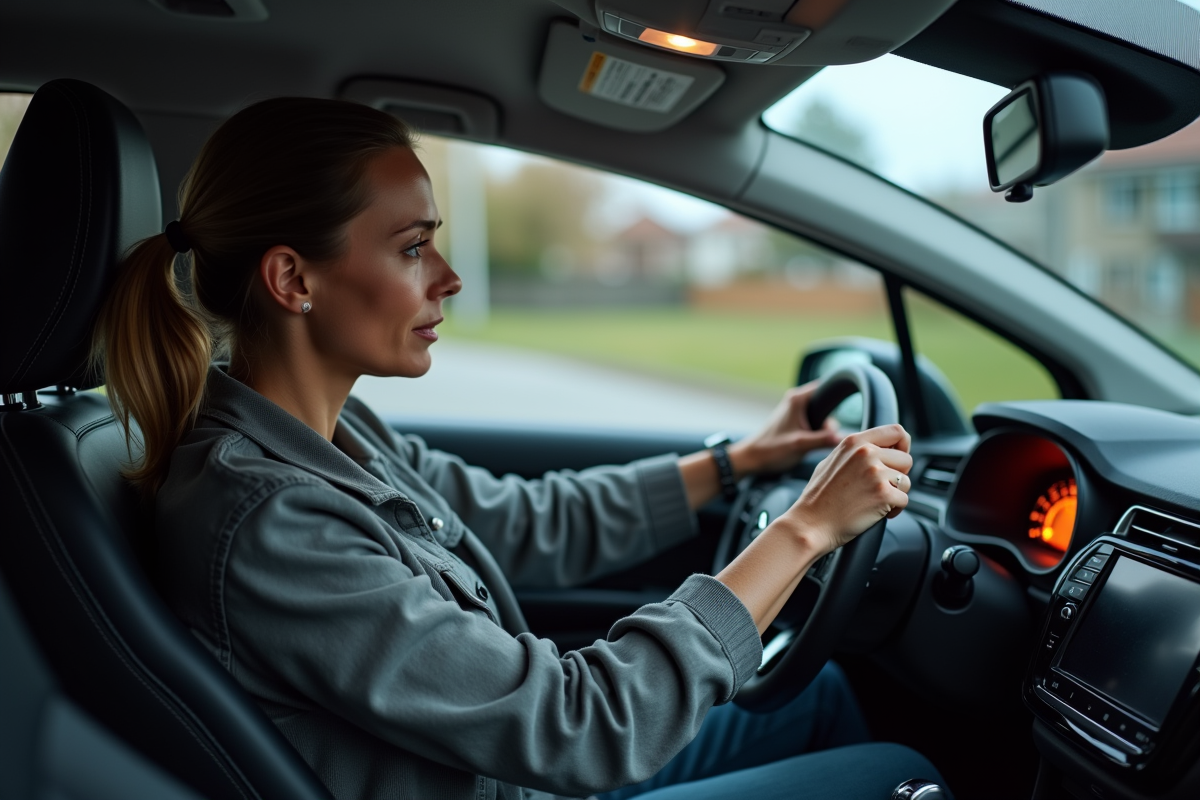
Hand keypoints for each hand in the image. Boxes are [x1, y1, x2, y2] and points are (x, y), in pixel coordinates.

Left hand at [728, 380, 842, 476]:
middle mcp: (796, 401)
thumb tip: (844, 438)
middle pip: (826, 406)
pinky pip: (813, 424)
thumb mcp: (800, 445)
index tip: (844, 415)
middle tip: (824, 438)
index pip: (826, 388)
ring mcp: (795, 412)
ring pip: (820, 417)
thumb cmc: (771, 450)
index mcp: (797, 399)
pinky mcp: (794, 422)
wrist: (752, 458)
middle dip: (829, 423)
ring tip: (813, 444)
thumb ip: (823, 440)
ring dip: (822, 431)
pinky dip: (816, 433)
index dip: (837, 399)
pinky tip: (811, 445)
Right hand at [778, 424, 912, 554]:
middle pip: (906, 459)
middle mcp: (866, 453)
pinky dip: (894, 510)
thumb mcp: (830, 462)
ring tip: (875, 502)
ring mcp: (875, 473)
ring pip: (906, 481)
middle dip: (898, 476)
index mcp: (854, 442)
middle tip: (881, 488)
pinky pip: (904, 500)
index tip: (898, 459)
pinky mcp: (883, 494)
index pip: (896, 431)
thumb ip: (853, 452)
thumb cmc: (818, 498)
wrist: (810, 524)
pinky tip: (876, 513)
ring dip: (896, 494)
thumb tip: (875, 449)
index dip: (903, 446)